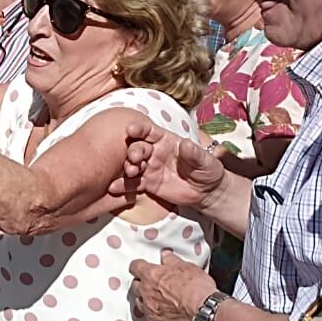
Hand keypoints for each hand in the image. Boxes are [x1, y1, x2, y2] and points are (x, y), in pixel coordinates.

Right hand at [111, 119, 225, 209]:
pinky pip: (132, 184)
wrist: (207, 191)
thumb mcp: (206, 161)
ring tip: (130, 172)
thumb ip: (195, 153)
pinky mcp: (147, 184)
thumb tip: (185, 144)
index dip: (139, 128)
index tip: (130, 129)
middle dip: (133, 150)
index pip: (149, 131)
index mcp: (166, 140)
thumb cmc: (208, 170)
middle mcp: (154, 152)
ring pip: (132, 164)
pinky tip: (114, 188)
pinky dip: (122, 185)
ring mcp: (149, 168)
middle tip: (134, 158)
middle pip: (137, 147)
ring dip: (126, 167)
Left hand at [128, 248, 217, 320]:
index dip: (139, 266)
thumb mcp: (186, 267)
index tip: (142, 266)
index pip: (135, 266)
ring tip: (157, 298)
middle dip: (141, 283)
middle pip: (135, 285)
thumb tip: (166, 255)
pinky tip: (163, 312)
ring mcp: (150, 309)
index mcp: (151, 275)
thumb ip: (172, 260)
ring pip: (139, 302)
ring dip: (145, 299)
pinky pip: (149, 317)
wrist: (204, 311)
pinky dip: (154, 313)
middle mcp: (146, 292)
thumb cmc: (196, 289)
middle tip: (152, 282)